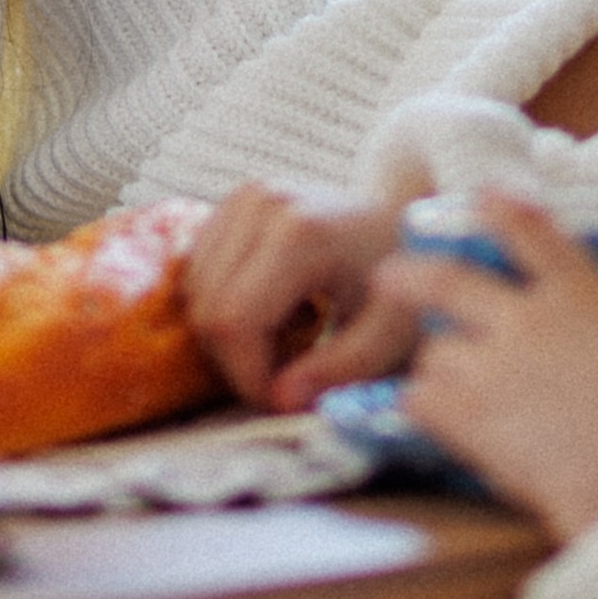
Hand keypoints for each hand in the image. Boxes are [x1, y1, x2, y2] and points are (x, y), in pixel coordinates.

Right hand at [182, 184, 416, 408]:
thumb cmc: (401, 272)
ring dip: (228, 335)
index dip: (247, 375)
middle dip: (237, 361)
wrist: (402, 212)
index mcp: (301, 235)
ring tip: (283, 340)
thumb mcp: (390, 331)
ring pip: (195, 292)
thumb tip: (282, 399)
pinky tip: (269, 310)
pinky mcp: (234, 202)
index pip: (234, 322)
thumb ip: (340, 370)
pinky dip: (223, 304)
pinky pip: (200, 271)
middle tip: (282, 378)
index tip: (280, 400)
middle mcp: (263, 206)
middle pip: (208, 309)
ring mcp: (244, 198)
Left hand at [376, 192, 597, 542]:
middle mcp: (529, 320)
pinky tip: (426, 412)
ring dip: (433, 359)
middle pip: (450, 278)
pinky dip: (420, 404)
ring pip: (435, 346)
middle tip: (390, 275)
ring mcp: (493, 365)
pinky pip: (420, 397)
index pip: (532, 233)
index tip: (481, 196)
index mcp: (584, 297)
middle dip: (413, 274)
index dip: (502, 209)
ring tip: (436, 371)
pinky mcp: (469, 415)